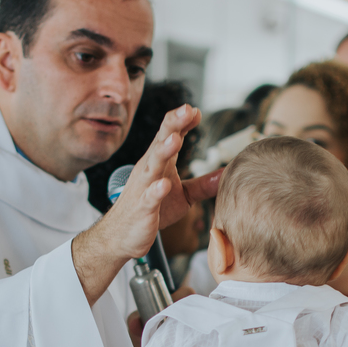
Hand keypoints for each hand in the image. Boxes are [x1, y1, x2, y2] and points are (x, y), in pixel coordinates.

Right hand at [99, 105, 219, 261]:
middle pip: (160, 143)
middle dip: (173, 126)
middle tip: (186, 110)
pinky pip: (149, 198)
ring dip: (163, 151)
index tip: (196, 111)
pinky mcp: (142, 209)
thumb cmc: (153, 211)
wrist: (120, 236)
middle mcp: (150, 170)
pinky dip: (156, 191)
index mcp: (159, 163)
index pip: (170, 136)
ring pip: (153, 165)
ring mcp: (144, 188)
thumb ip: (202, 184)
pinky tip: (164, 184)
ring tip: (175, 139)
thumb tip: (226, 173)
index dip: (182, 123)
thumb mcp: (182, 196)